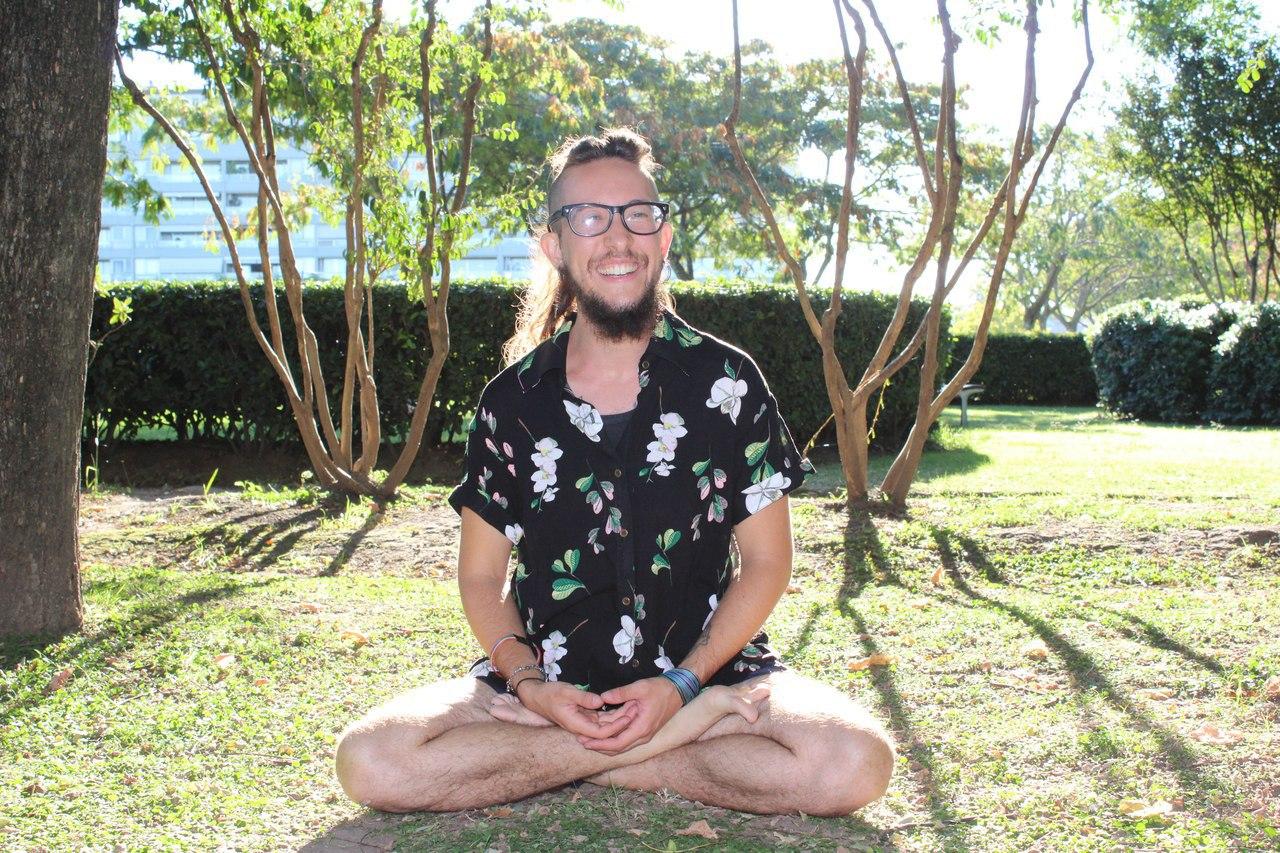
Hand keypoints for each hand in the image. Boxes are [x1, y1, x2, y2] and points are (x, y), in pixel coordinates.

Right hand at [516, 679, 637, 740]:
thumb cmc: (550, 694)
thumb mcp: (566, 692)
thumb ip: (583, 698)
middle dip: (622, 723)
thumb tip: (600, 702)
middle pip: (606, 732)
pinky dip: (613, 715)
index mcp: (576, 724)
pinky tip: (625, 707)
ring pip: (606, 726)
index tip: (628, 716)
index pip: (601, 733)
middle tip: (637, 710)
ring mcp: (584, 723)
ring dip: (619, 719)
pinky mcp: (585, 718)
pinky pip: (602, 720)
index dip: (616, 727)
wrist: (537, 697)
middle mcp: (582, 727)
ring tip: (635, 707)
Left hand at [576, 677, 682, 754]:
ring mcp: (643, 734)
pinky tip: (602, 730)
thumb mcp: (640, 688)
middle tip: (582, 742)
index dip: (600, 744)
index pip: (617, 744)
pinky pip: (625, 737)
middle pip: (617, 748)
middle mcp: (642, 736)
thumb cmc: (660, 689)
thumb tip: (602, 697)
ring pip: (621, 745)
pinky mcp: (643, 729)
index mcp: (641, 728)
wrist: (678, 691)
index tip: (585, 742)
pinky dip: (613, 736)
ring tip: (588, 738)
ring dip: (605, 743)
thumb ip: (621, 693)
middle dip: (599, 747)